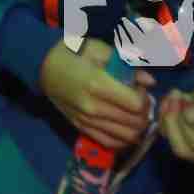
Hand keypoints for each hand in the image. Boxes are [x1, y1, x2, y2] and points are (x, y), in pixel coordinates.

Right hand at [40, 39, 154, 150]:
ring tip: (133, 115)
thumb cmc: (73, 53)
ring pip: (126, 137)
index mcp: (98, 84)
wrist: (43, 66)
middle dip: (144, 114)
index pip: (136, 104)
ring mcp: (86, 121)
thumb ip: (127, 65)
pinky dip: (124, 139)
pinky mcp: (82, 128)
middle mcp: (93, 107)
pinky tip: (125, 128)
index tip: (140, 89)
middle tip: (139, 102)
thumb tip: (150, 81)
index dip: (144, 97)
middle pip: (134, 123)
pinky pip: (110, 143)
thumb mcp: (100, 50)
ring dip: (137, 128)